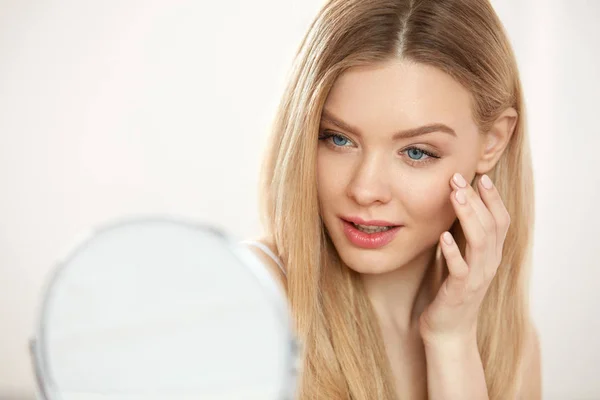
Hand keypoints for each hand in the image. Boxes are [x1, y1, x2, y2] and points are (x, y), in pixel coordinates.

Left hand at [419, 172, 510, 345]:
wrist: (448, 331)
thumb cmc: (452, 291)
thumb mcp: (463, 260)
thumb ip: (464, 239)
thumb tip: (456, 209)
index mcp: (491, 255)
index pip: (501, 221)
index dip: (494, 199)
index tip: (481, 176)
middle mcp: (489, 264)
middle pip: (492, 225)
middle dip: (477, 199)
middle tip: (459, 178)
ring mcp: (477, 278)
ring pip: (480, 242)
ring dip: (468, 216)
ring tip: (456, 196)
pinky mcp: (460, 291)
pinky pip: (460, 269)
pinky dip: (453, 251)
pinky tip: (443, 236)